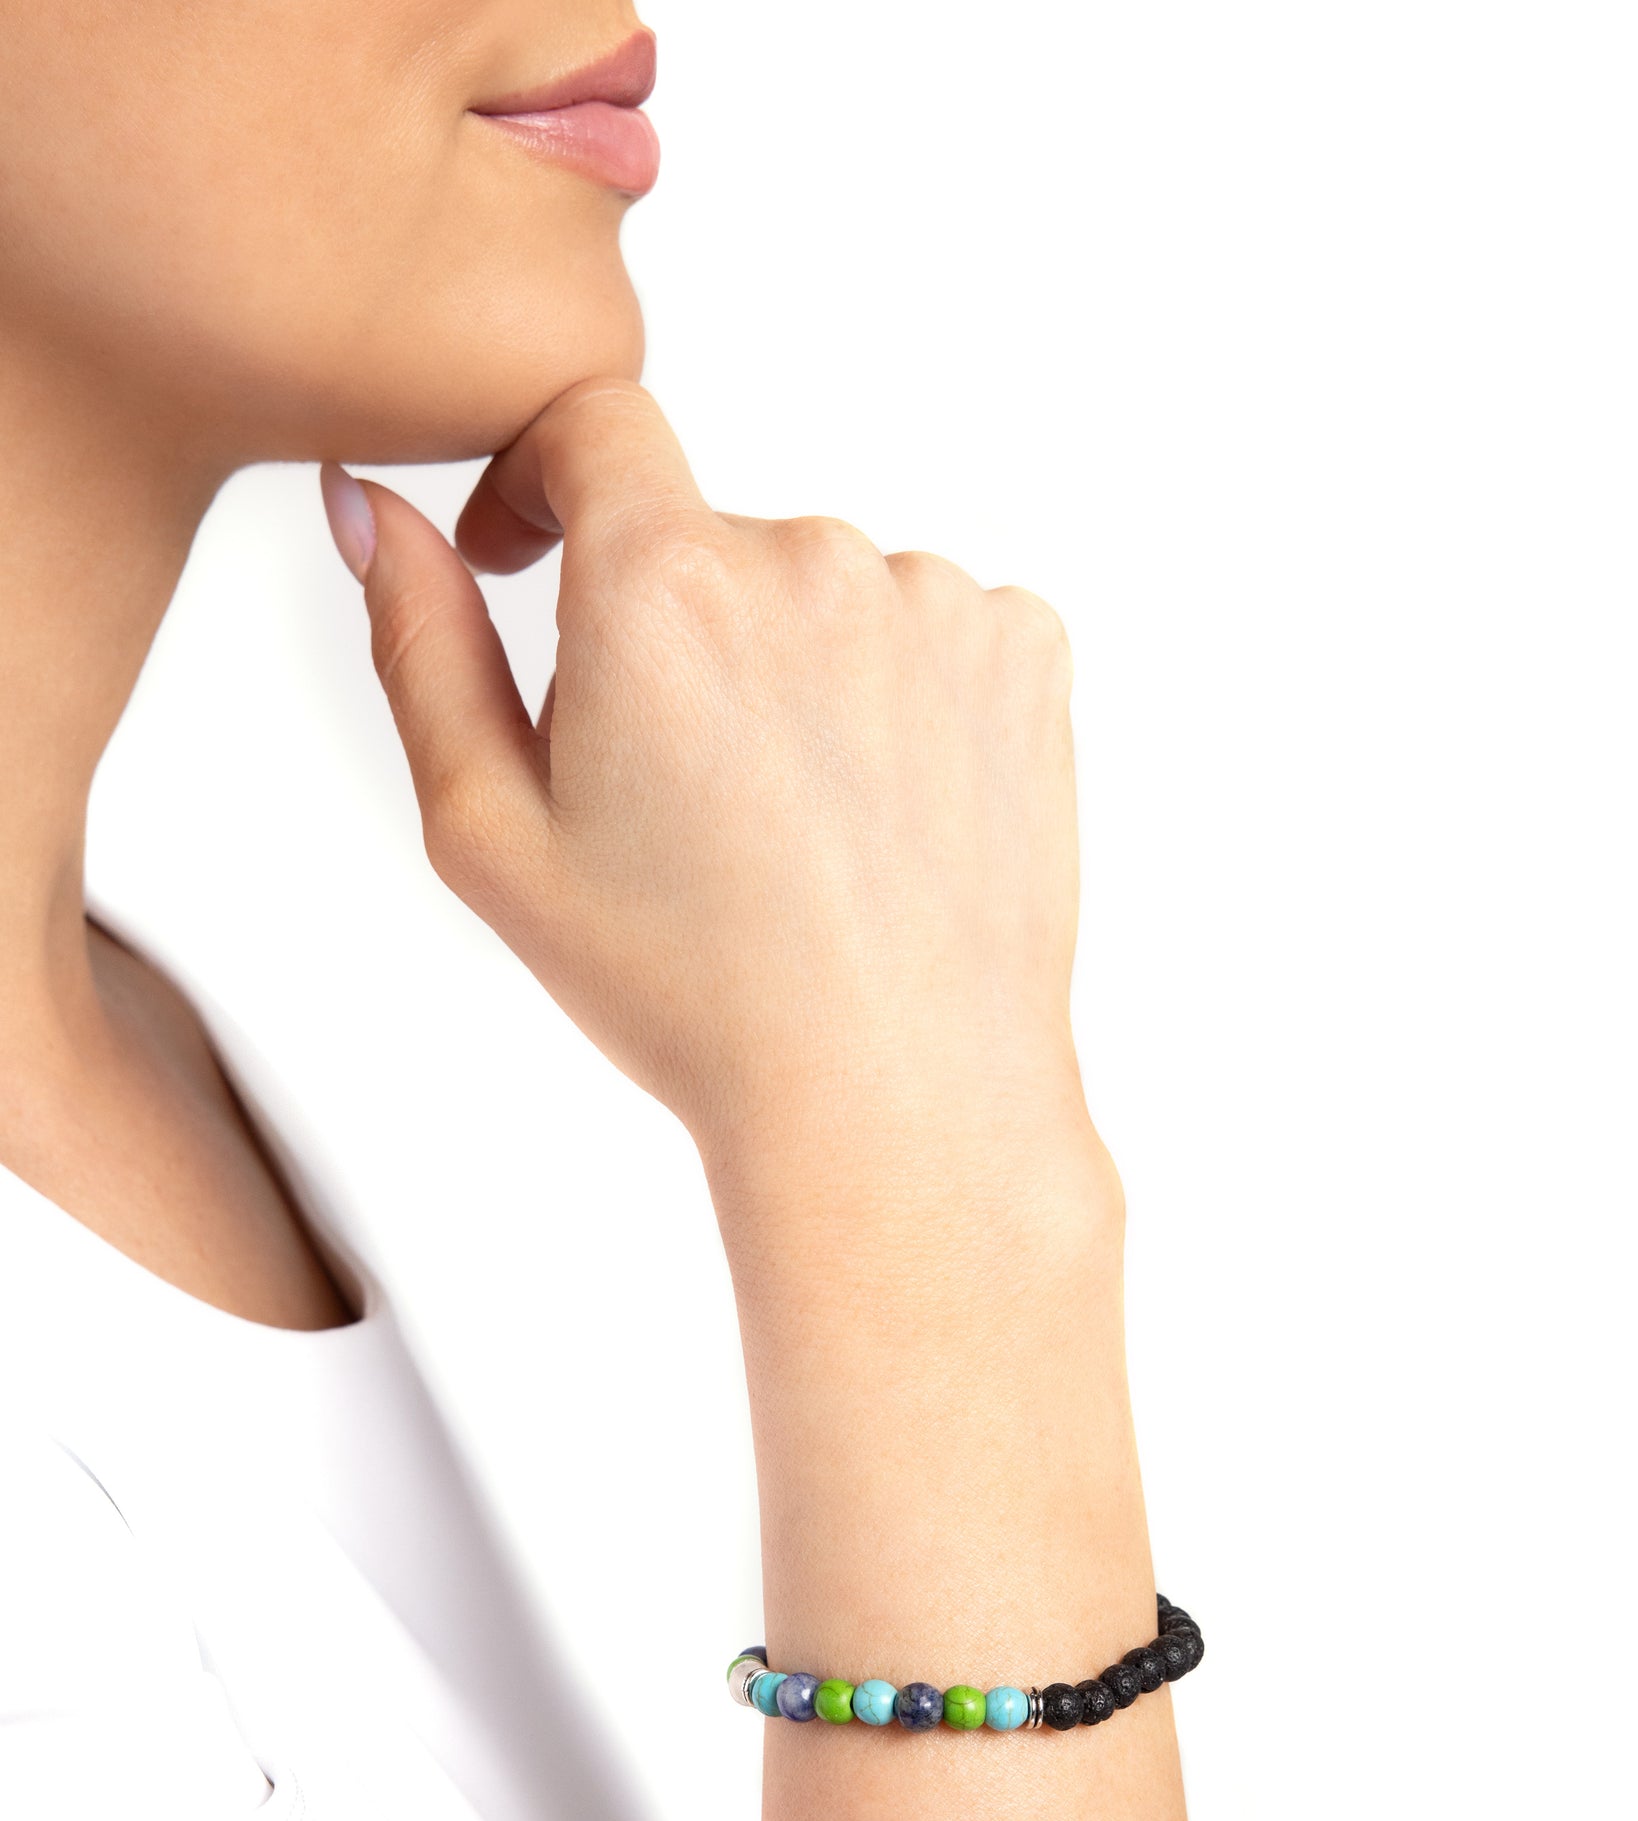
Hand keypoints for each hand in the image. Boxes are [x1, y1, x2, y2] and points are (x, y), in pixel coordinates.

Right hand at [322, 380, 1086, 1161]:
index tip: (531, 555)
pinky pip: (930, 626)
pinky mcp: (1026, 649)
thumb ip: (420, 644)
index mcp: (661, 585)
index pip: (593, 421)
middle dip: (672, 633)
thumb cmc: (687, 989)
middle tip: (681, 797)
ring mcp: (935, 599)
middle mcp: (810, 556)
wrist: (895, 1094)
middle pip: (709, 539)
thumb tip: (372, 505)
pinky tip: (880, 811)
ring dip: (790, 669)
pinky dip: (895, 693)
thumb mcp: (492, 835)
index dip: (543, 477)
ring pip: (823, 592)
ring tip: (795, 828)